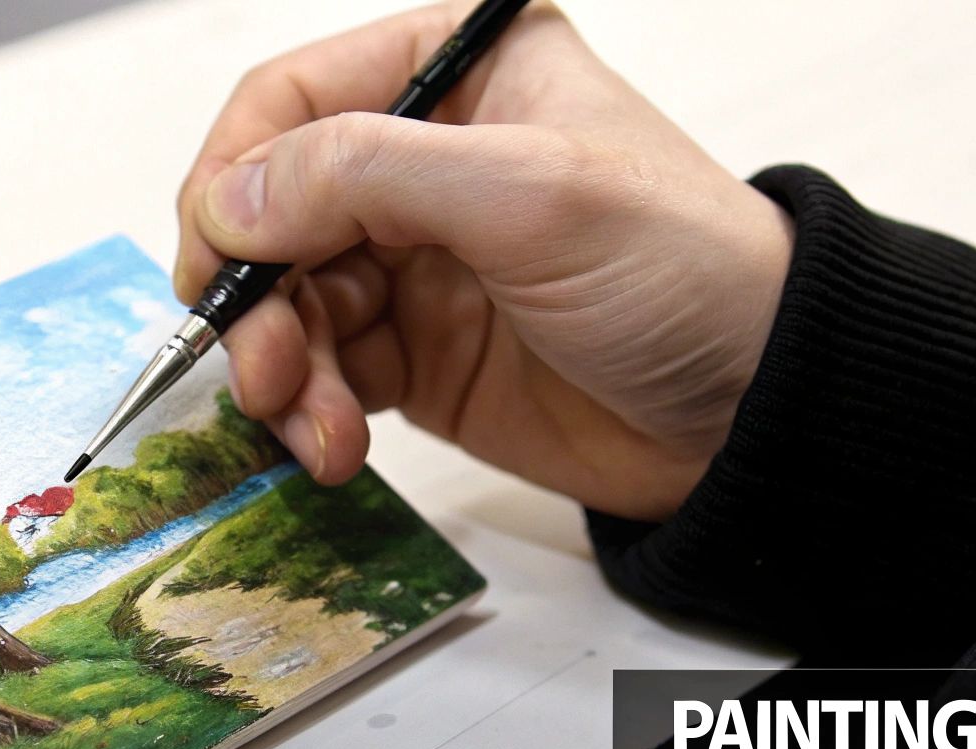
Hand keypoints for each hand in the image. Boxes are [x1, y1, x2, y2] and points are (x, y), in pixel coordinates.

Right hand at [175, 2, 793, 520]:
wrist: (756, 411)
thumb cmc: (682, 270)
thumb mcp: (530, 194)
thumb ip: (368, 174)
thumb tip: (228, 200)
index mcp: (455, 74)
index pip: (293, 101)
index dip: (235, 178)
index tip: (219, 261)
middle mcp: (423, 161)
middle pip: (273, 213)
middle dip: (256, 297)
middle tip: (263, 371)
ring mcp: (417, 262)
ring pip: (289, 303)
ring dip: (280, 369)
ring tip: (313, 426)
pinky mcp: (420, 354)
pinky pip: (326, 372)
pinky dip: (314, 412)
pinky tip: (335, 447)